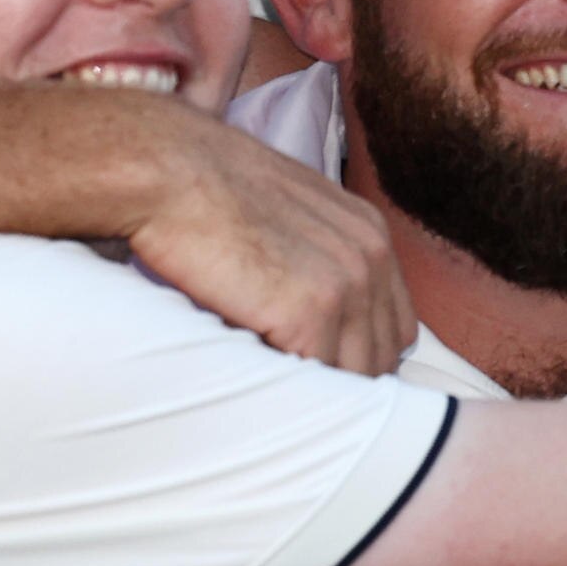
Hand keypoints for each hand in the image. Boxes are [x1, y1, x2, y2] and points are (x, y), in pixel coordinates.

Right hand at [129, 112, 418, 373]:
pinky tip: (258, 383)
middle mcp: (371, 258)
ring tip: (274, 393)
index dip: (357, 355)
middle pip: (379, 357)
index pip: (393, 328)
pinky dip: (289, 391)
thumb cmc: (213, 193)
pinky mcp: (308, 311)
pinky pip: (316, 378)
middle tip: (291, 392)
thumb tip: (321, 321)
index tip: (317, 368)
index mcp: (370, 235)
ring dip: (316, 393)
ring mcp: (345, 285)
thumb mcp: (292, 215)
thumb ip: (320, 259)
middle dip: (340, 379)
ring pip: (353, 377)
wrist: (173, 172)